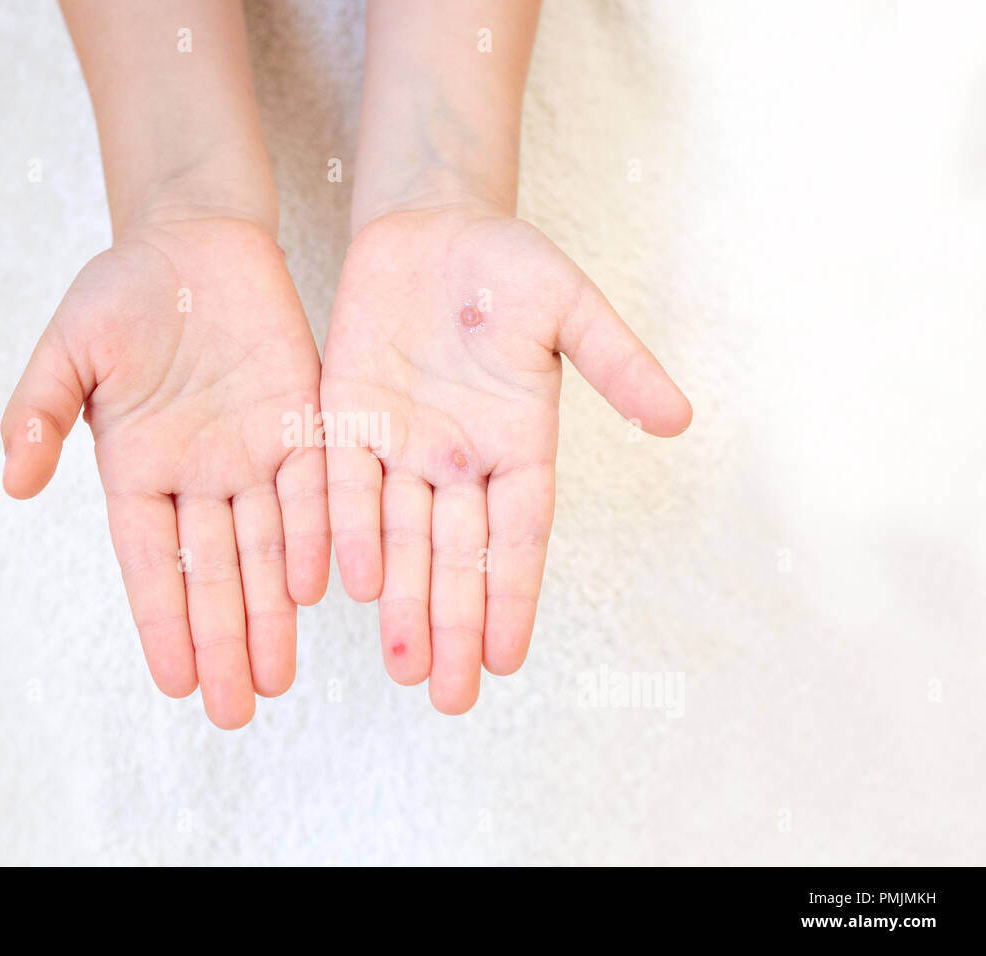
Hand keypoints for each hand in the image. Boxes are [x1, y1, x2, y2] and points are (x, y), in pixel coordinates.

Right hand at [2, 216, 329, 728]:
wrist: (195, 237)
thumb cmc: (123, 291)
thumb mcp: (68, 347)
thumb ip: (39, 411)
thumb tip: (13, 483)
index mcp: (138, 469)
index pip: (152, 562)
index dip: (165, 621)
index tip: (177, 682)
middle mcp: (200, 475)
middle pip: (215, 572)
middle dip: (224, 640)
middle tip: (237, 709)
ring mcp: (255, 453)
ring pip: (269, 547)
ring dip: (274, 612)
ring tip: (278, 677)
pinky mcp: (303, 421)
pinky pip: (314, 486)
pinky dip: (317, 534)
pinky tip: (320, 589)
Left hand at [321, 204, 690, 713]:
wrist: (430, 224)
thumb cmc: (508, 263)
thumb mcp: (570, 307)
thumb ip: (615, 363)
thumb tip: (678, 419)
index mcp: (518, 446)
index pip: (517, 538)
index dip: (511, 596)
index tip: (507, 659)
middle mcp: (459, 460)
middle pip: (456, 557)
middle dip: (452, 624)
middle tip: (446, 695)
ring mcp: (400, 444)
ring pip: (399, 537)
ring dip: (399, 602)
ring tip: (402, 666)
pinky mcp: (346, 417)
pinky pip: (343, 483)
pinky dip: (345, 531)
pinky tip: (345, 583)